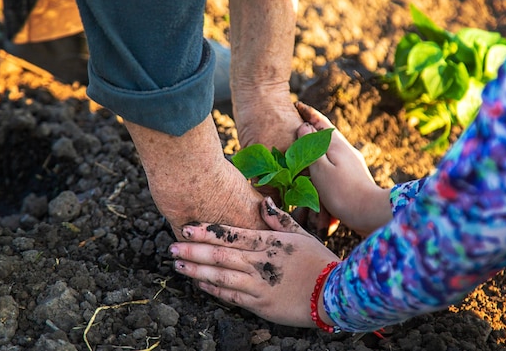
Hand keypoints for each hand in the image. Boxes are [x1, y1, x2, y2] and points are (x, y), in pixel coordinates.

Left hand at [170, 197, 340, 327]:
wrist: (334, 293)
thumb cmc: (318, 260)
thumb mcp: (301, 234)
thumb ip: (279, 219)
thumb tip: (262, 201)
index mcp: (268, 243)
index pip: (230, 235)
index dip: (206, 231)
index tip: (186, 228)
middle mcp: (259, 263)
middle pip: (219, 255)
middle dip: (193, 251)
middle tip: (171, 247)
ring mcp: (258, 285)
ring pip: (220, 277)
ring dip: (197, 271)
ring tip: (178, 265)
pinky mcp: (259, 304)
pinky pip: (231, 296)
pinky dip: (214, 290)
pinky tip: (200, 285)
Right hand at [295, 102, 391, 235]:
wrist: (369, 212)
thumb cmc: (341, 191)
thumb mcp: (320, 168)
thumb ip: (310, 146)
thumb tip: (304, 126)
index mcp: (337, 144)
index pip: (321, 122)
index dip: (308, 113)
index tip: (297, 104)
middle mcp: (346, 149)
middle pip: (327, 132)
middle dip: (314, 125)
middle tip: (299, 119)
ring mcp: (352, 162)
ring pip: (332, 146)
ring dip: (319, 142)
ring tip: (306, 141)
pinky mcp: (354, 175)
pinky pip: (335, 160)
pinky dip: (324, 157)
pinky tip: (320, 164)